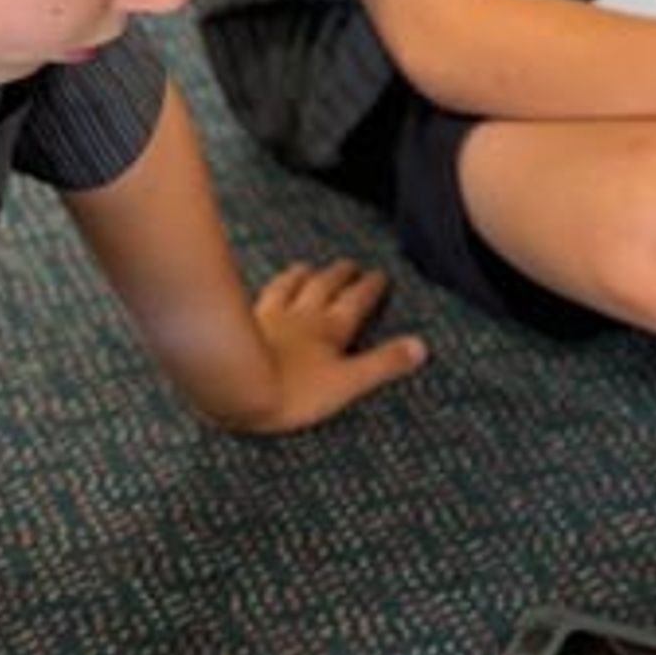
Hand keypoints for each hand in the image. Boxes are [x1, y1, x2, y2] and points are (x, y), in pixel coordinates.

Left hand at [232, 259, 426, 433]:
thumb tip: (421, 347)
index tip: (379, 274)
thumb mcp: (347, 383)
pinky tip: (260, 291)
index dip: (369, 288)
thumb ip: (383, 364)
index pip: (356, 302)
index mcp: (330, 330)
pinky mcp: (242, 326)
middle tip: (348, 264)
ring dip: (299, 277)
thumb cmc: (291, 391)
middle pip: (323, 288)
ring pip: (288, 290)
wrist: (234, 386)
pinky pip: (258, 300)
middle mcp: (301, 317)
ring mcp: (270, 319)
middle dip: (339, 276)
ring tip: (304, 267)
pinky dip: (264, 291)